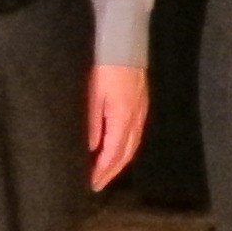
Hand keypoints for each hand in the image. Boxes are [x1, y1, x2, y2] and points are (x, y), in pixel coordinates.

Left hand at [87, 64, 148, 191]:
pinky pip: (135, 134)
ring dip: (120, 162)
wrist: (124, 45)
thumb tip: (91, 150)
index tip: (91, 184)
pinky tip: (118, 149)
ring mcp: (141, 112)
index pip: (113, 153)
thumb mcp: (93, 96)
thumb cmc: (104, 69)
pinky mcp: (141, 105)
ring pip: (132, 145)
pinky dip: (126, 148)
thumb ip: (93, 124)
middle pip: (126, 153)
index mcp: (122, 118)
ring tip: (107, 172)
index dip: (102, 170)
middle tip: (98, 185)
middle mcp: (135, 119)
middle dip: (112, 171)